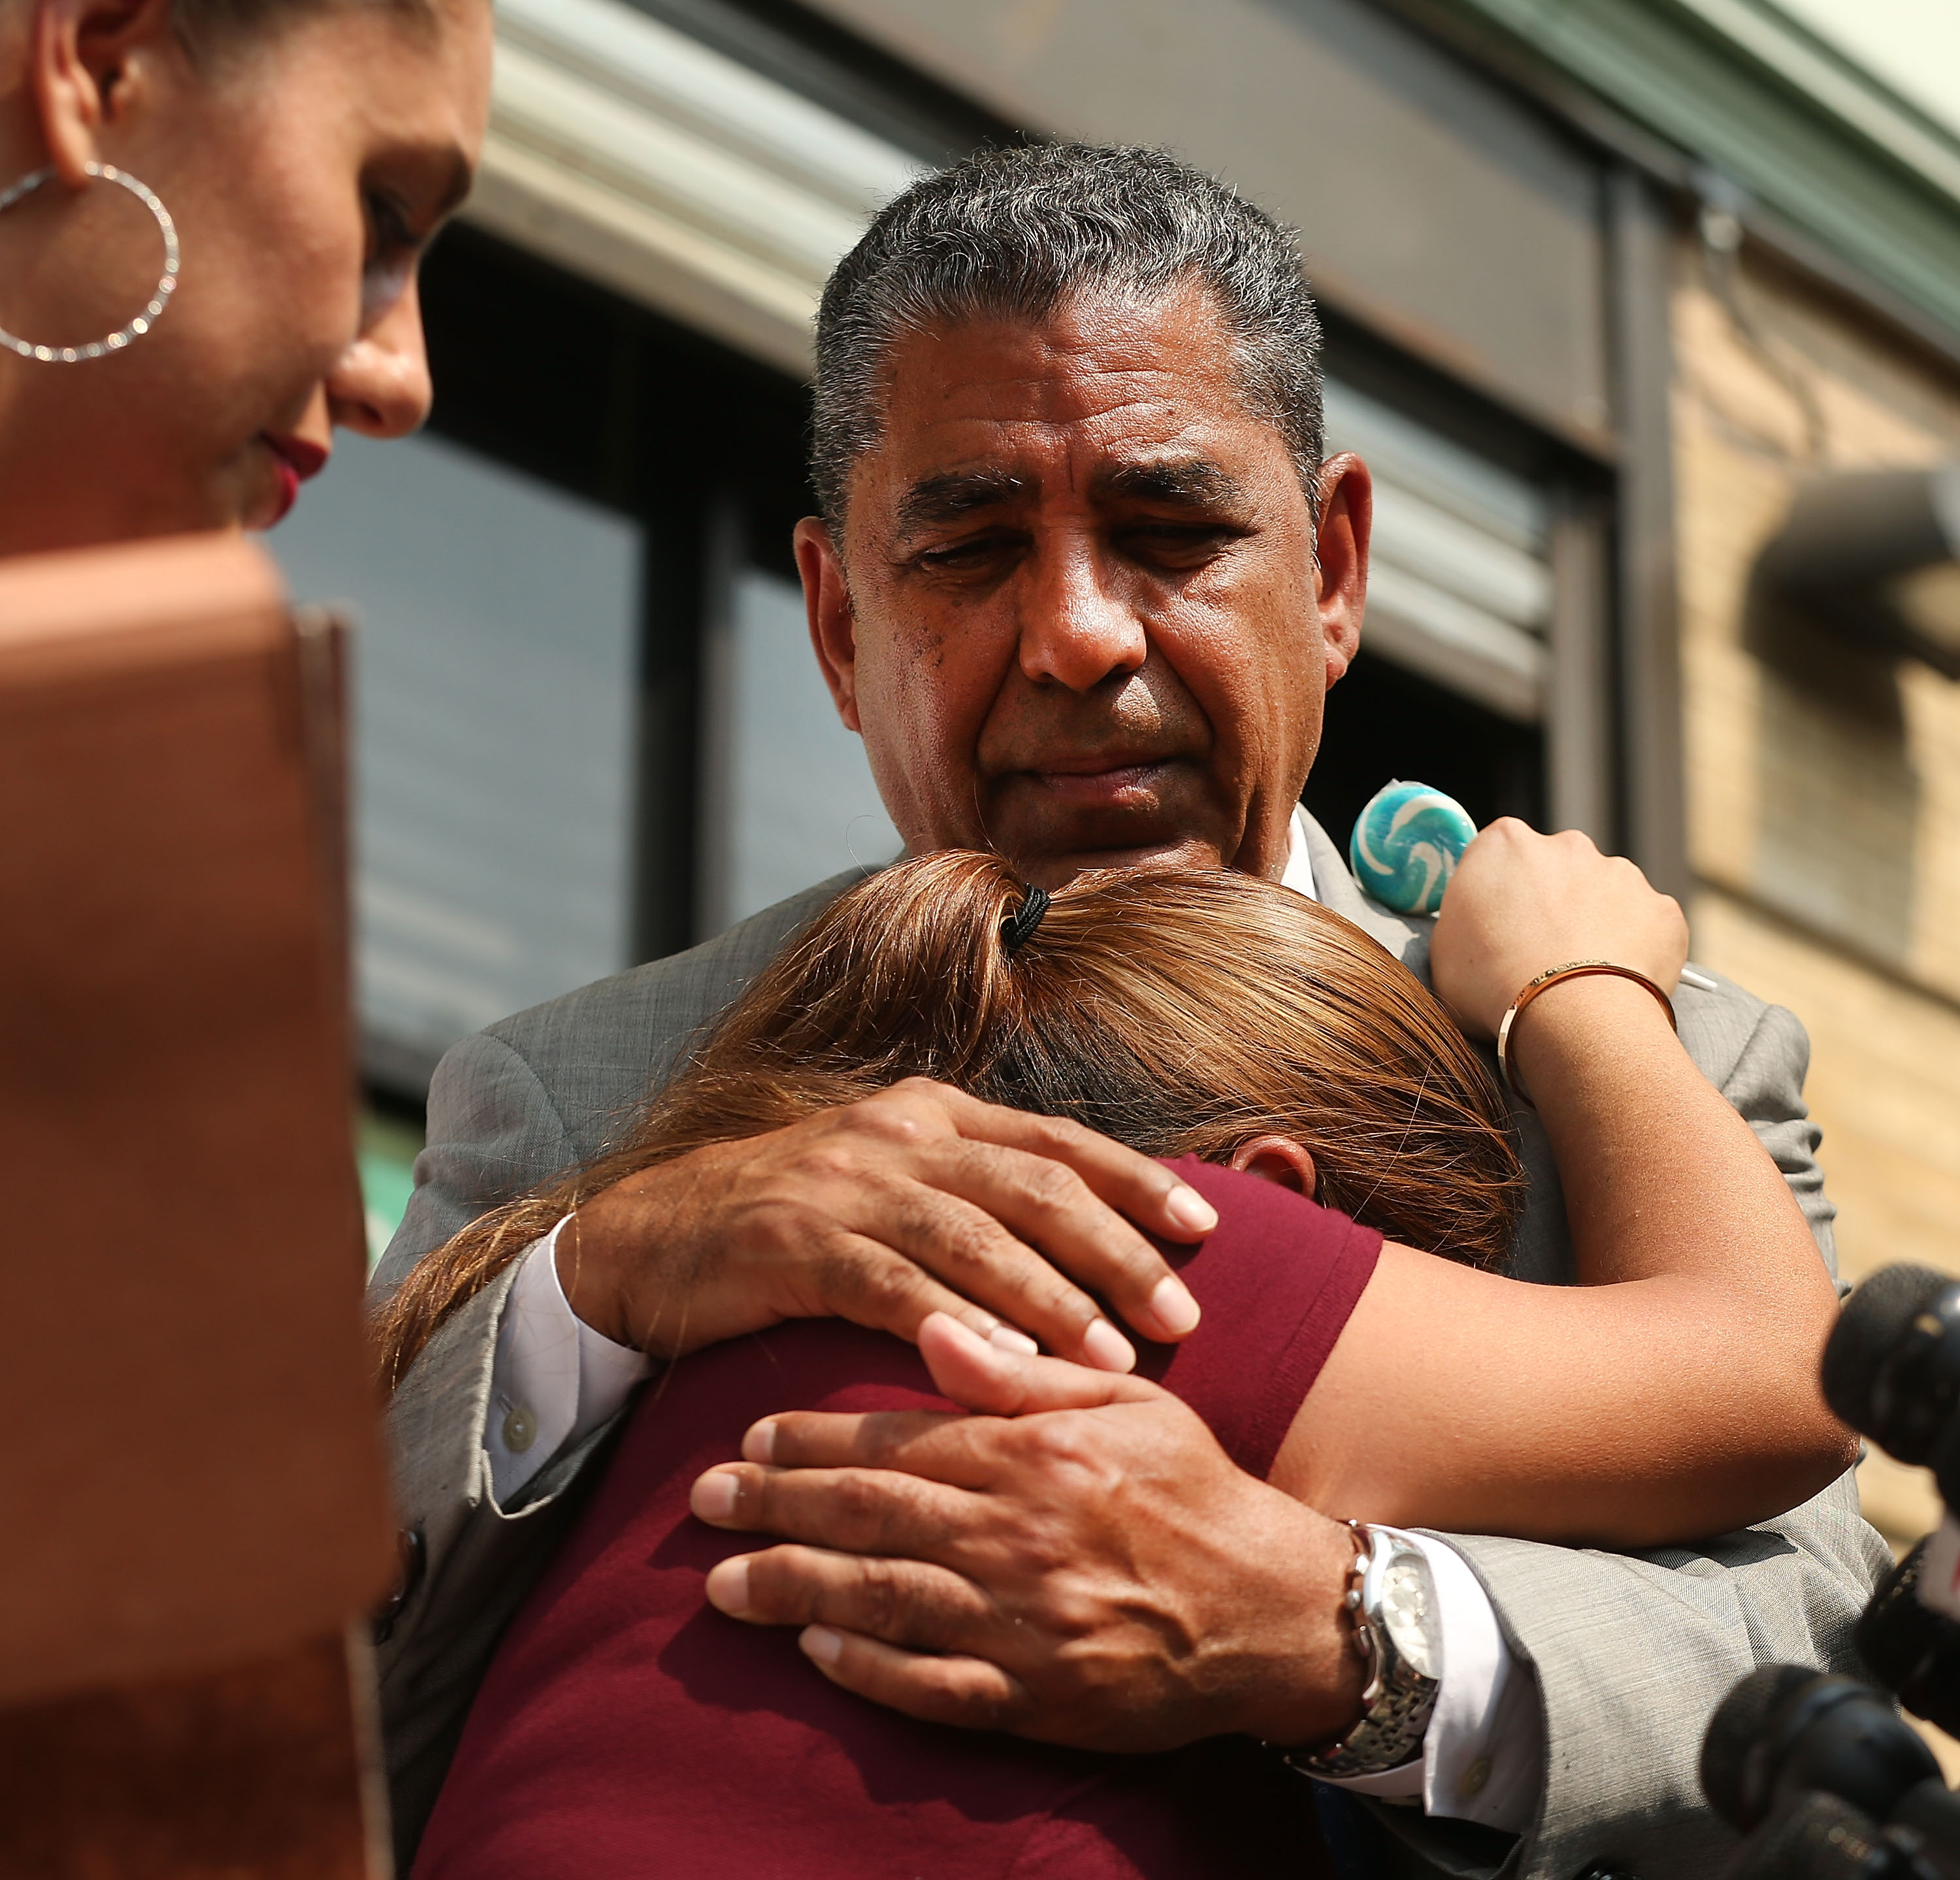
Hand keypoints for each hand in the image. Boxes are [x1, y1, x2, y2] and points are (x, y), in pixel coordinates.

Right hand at [559, 1078, 1216, 1365]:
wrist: (651, 1238)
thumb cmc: (792, 1225)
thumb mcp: (890, 1183)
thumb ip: (974, 1198)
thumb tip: (1086, 1240)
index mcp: (931, 1112)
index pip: (1056, 1141)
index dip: (1135, 1181)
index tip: (1206, 1228)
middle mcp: (896, 1131)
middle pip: (1032, 1185)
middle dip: (1116, 1248)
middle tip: (1183, 1314)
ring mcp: (843, 1181)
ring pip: (971, 1235)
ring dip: (1050, 1297)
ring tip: (1113, 1356)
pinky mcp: (792, 1238)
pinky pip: (889, 1282)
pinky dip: (951, 1321)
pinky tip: (1000, 1364)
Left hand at [688, 1314, 1365, 1752]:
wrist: (1277, 1610)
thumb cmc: (1195, 1490)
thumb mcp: (1126, 1404)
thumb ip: (1024, 1372)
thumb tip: (941, 1330)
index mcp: (1032, 1453)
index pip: (896, 1438)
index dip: (812, 1437)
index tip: (750, 1435)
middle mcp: (1015, 1534)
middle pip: (867, 1515)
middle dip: (773, 1506)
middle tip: (700, 1502)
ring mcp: (1020, 1622)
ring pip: (881, 1600)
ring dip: (792, 1588)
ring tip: (722, 1582)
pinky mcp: (1035, 1696)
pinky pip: (930, 1686)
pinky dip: (865, 1670)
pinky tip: (812, 1651)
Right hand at [1430, 819, 1688, 1037]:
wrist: (1571, 1017)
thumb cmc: (1493, 986)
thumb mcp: (1444, 952)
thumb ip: (1464, 922)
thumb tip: (1478, 930)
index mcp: (1505, 844)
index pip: (1500, 854)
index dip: (1500, 892)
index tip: (1499, 926)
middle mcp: (1567, 845)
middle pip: (1558, 867)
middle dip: (1552, 902)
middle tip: (1540, 953)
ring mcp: (1621, 874)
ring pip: (1606, 895)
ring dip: (1596, 924)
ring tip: (1581, 976)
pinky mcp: (1662, 909)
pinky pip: (1647, 927)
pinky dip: (1635, 951)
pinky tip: (1616, 983)